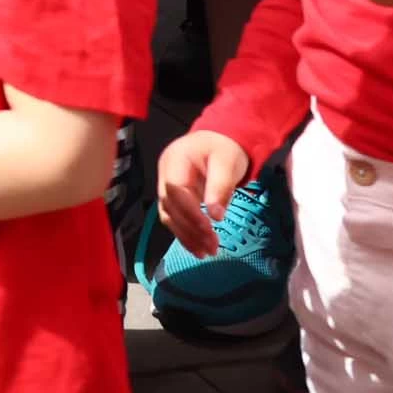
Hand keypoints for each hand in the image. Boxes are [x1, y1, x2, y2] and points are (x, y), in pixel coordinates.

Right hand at [154, 128, 252, 255]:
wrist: (220, 140)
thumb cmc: (224, 149)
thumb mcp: (227, 162)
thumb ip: (220, 187)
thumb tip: (216, 216)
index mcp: (175, 160)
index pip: (174, 189)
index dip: (189, 211)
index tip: (209, 228)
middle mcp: (165, 174)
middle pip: (170, 206)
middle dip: (190, 229)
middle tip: (212, 247)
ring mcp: (167, 186)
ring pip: (169, 215)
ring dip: (186, 236)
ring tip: (206, 252)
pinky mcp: (175, 198)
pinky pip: (175, 218)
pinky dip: (185, 234)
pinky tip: (198, 247)